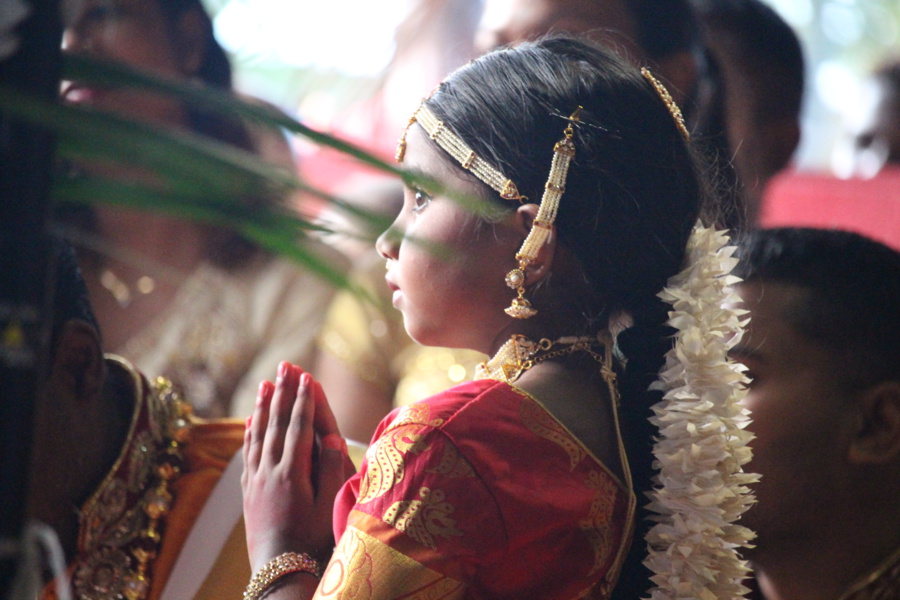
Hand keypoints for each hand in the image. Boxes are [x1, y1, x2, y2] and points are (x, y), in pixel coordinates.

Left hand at [241, 362, 352, 570]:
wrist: (279, 571)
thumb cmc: (312, 542)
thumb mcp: (328, 508)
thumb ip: (331, 472)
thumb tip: (335, 438)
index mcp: (293, 474)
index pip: (299, 427)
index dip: (303, 400)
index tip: (306, 376)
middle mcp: (270, 472)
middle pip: (277, 424)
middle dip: (282, 392)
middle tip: (284, 366)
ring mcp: (257, 481)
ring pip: (258, 435)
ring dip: (263, 407)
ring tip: (265, 384)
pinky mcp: (249, 491)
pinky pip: (248, 453)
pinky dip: (250, 433)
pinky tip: (251, 421)